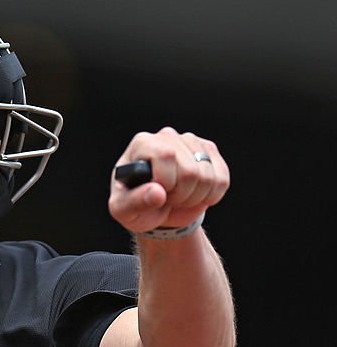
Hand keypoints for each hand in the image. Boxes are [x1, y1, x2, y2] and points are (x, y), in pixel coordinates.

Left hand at [109, 127, 229, 233]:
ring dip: (194, 197)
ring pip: (208, 176)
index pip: (166, 155)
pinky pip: (222, 179)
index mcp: (142, 143)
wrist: (156, 210)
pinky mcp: (209, 152)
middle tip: (167, 197)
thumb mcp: (124, 210)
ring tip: (178, 196)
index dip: (166, 182)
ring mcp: (191, 142)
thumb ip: (134, 202)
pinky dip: (210, 196)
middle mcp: (167, 136)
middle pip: (190, 170)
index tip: (156, 193)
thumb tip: (157, 192)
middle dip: (180, 195)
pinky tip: (195, 195)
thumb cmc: (135, 206)